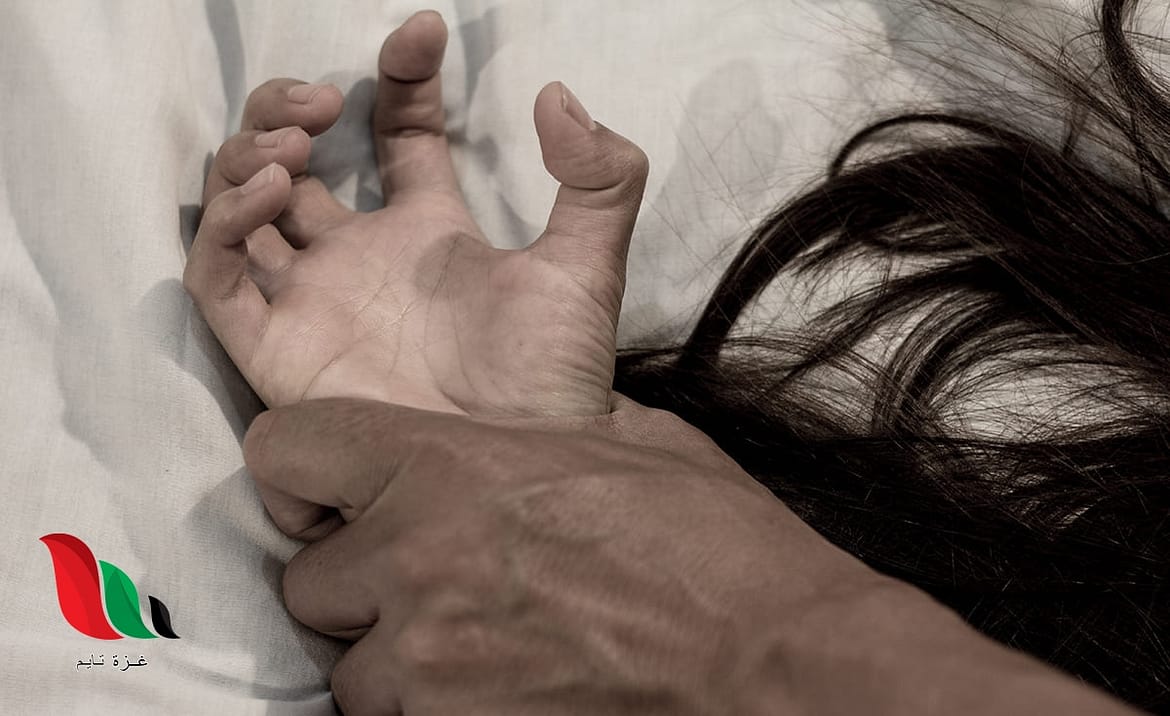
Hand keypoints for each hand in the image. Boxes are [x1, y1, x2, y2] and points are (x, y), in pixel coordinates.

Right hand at [185, 11, 647, 415]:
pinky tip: (272, 192)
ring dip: (247, 157)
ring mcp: (313, 299)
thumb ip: (599, 179)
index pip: (397, 133)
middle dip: (287, 110)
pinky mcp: (275, 348)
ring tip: (294, 148)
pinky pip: (216, 278)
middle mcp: (360, 256)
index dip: (401, 79)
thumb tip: (561, 96)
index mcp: (430, 229)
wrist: (519, 466)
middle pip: (292, 159)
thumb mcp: (588, 266)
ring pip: (240, 209)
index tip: (420, 35)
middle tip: (321, 100)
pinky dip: (224, 227)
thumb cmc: (553, 378)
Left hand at [243, 396, 892, 714]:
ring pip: (345, 669)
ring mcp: (426, 658)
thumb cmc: (715, 544)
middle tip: (431, 583)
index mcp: (447, 464)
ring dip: (393, 659)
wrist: (769, 657)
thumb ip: (543, 426)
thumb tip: (522, 420)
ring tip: (474, 648)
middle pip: (306, 579)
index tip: (335, 494)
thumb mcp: (631, 440)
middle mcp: (414, 557)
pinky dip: (428, 710)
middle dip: (358, 585)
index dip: (303, 472)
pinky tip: (495, 687)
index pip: (286, 450)